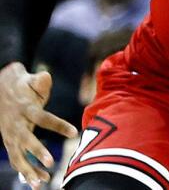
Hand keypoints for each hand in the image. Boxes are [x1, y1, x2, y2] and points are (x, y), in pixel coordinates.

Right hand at [0, 63, 77, 188]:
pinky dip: (24, 171)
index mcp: (26, 108)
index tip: (74, 133)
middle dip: (36, 151)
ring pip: (17, 155)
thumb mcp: (31, 80)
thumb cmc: (23, 85)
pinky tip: (36, 182)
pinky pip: (16, 159)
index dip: (58, 125)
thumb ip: (40, 81)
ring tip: (42, 182)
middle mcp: (16, 124)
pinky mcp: (9, 142)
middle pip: (25, 139)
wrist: (1, 90)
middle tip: (50, 163)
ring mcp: (10, 135)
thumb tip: (46, 76)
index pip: (43, 117)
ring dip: (28, 169)